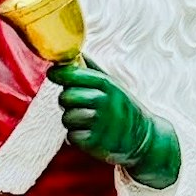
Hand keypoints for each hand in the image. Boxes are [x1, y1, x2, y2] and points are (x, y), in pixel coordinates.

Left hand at [55, 60, 180, 188]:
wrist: (142, 138)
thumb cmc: (122, 109)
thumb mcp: (114, 85)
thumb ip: (92, 70)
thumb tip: (73, 53)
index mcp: (107, 85)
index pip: (75, 74)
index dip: (60, 73)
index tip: (53, 74)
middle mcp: (103, 101)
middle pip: (66, 96)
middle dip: (67, 101)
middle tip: (78, 104)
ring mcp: (99, 122)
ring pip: (66, 117)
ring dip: (72, 120)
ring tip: (87, 121)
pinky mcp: (94, 142)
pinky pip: (71, 135)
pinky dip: (76, 136)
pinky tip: (89, 134)